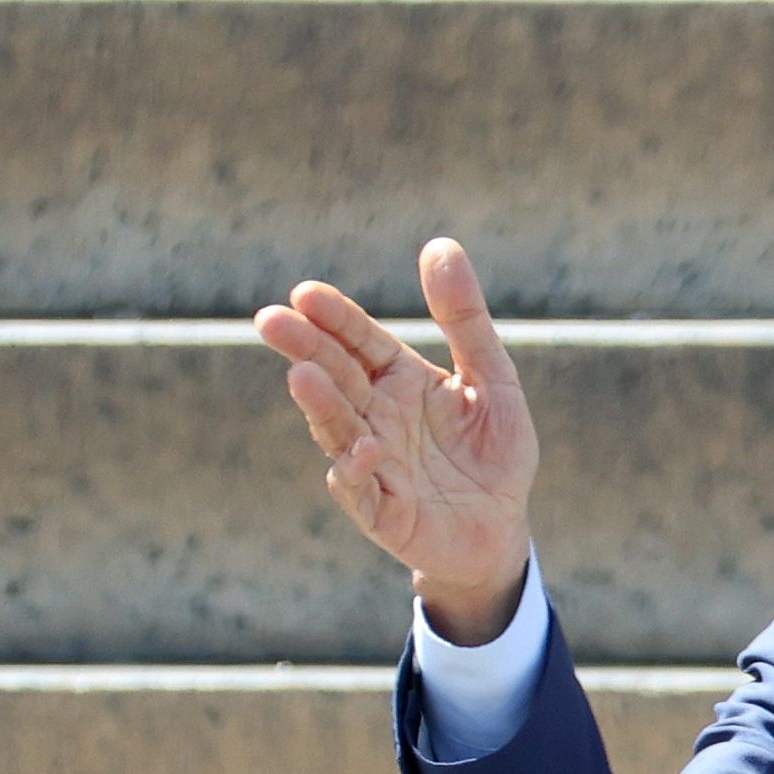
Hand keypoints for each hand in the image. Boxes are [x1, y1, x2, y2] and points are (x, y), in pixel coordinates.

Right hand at [254, 238, 539, 642]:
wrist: (502, 527)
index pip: (359, 341)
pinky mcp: (381, 509)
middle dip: (305, 349)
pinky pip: (361, 488)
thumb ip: (465, 318)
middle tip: (271, 321)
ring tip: (303, 375)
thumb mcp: (493, 377)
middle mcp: (376, 416)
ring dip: (320, 404)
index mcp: (399, 380)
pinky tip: (366, 448)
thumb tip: (440, 245)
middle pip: (336, 376)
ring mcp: (373, 463)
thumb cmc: (493, 452)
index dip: (334, 318)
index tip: (305, 293)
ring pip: (338, 429)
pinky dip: (357, 469)